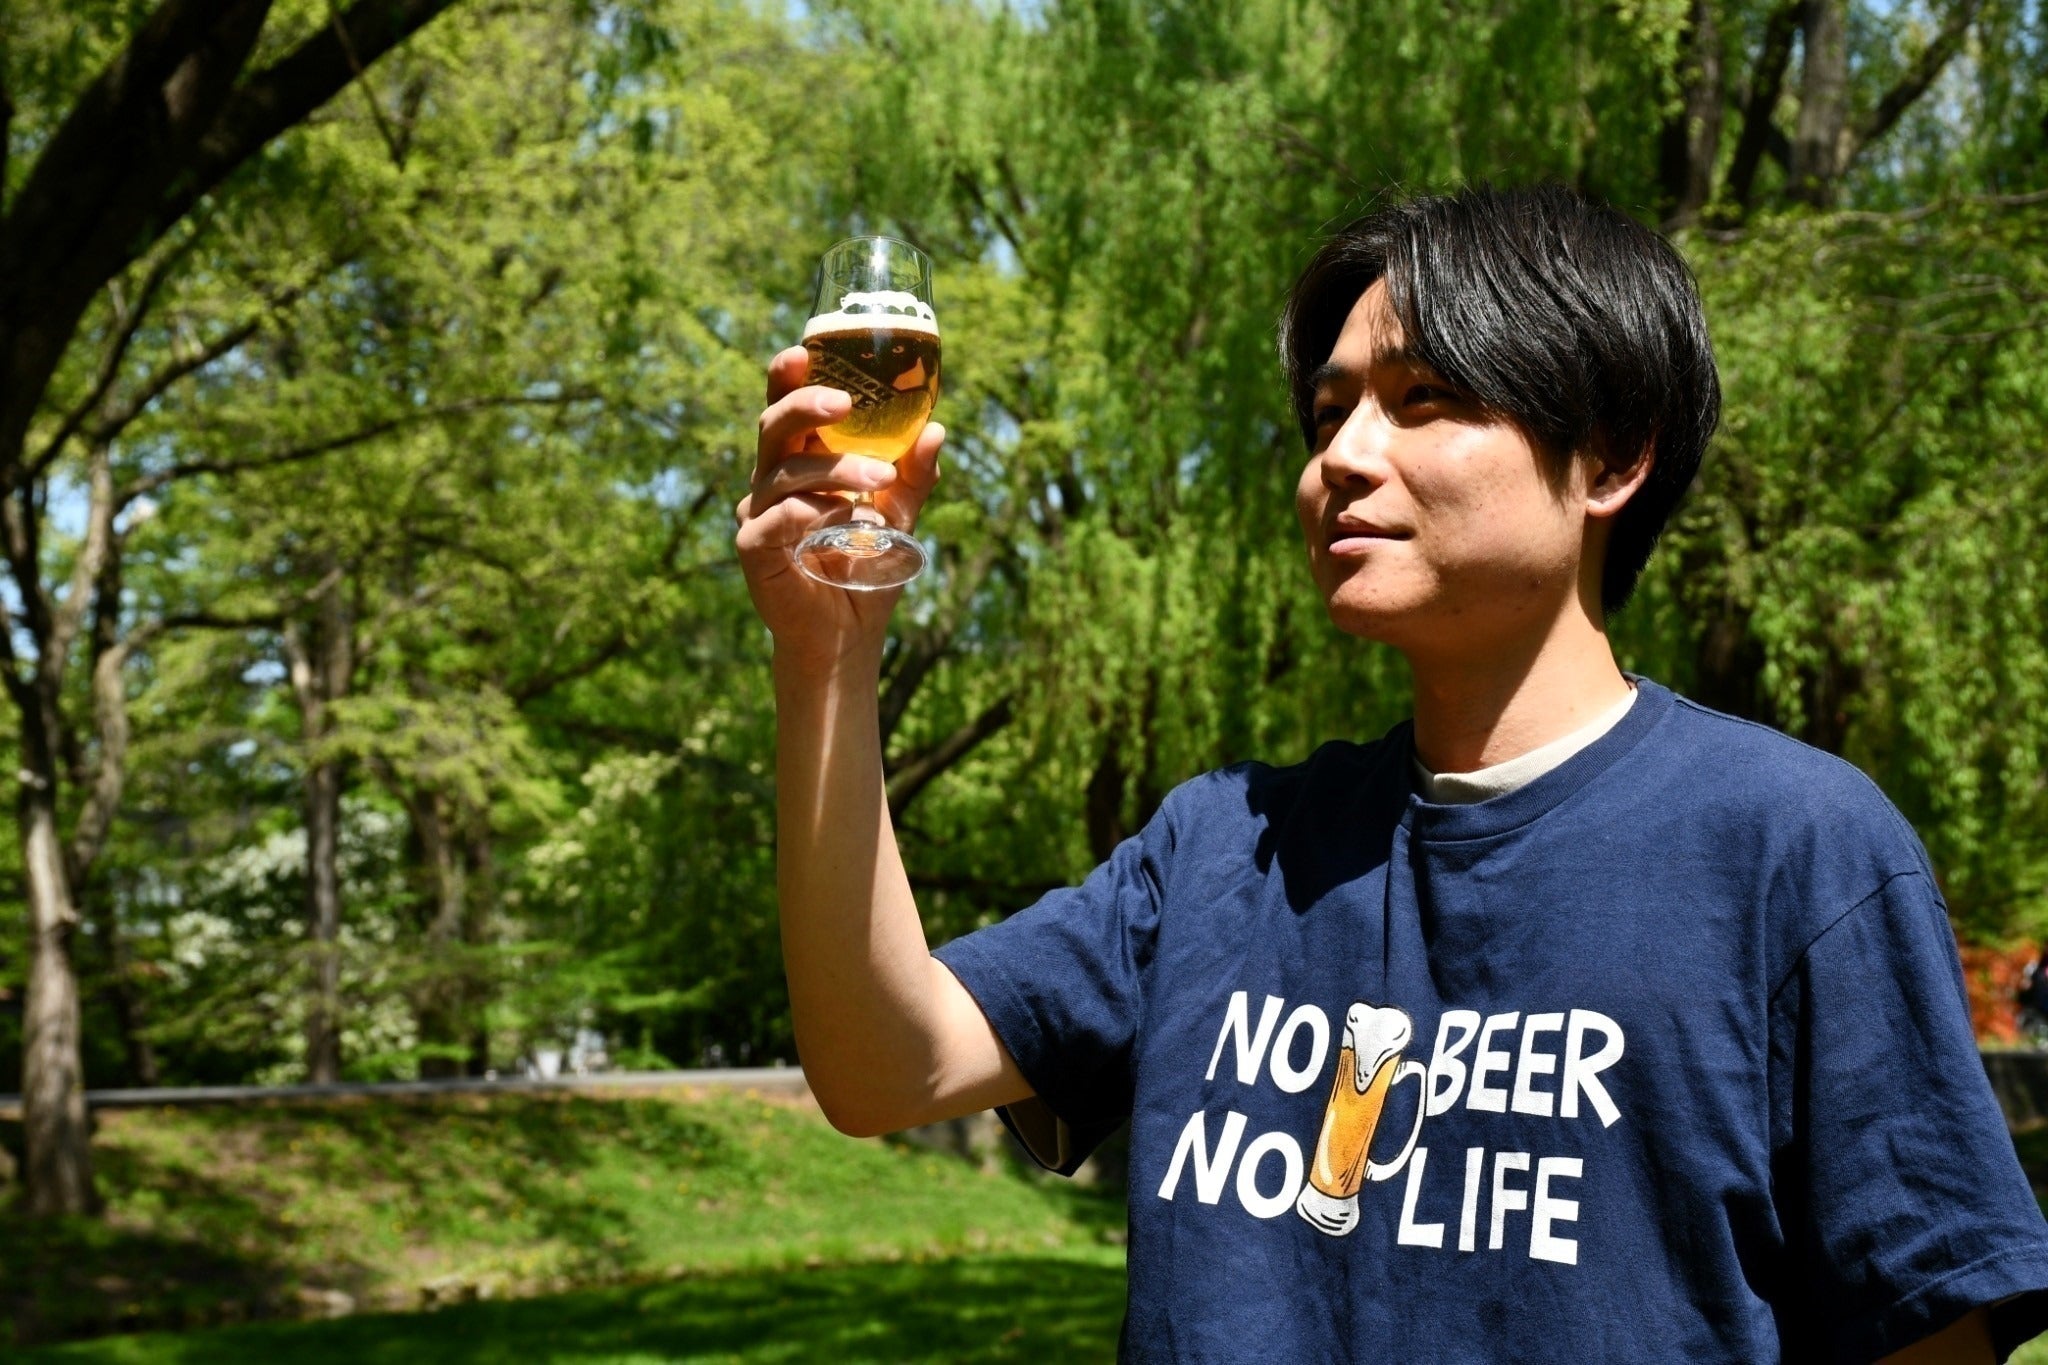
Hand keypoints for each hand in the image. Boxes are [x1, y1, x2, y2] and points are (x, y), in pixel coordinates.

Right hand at [734, 345, 944, 668]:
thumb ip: (914, 474)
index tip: (804, 350)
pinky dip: (813, 512)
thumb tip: (937, 429)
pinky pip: (778, 516)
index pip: (785, 406)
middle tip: (846, 401)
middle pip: (774, 425)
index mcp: (799, 461)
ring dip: (837, 470)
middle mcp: (771, 480)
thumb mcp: (900, 515)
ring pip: (787, 472)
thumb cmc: (865, 568)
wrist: (847, 635)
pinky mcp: (753, 547)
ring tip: (880, 482)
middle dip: (807, 405)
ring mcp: (756, 512)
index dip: (787, 375)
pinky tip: (843, 519)